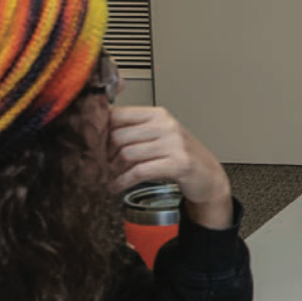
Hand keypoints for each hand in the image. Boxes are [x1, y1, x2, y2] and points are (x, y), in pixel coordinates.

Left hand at [107, 106, 232, 229]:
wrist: (208, 175)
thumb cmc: (181, 156)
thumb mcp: (160, 136)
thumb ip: (135, 130)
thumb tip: (99, 131)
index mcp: (158, 114)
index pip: (118, 114)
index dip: (101, 131)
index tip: (94, 144)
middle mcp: (166, 125)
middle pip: (118, 135)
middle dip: (105, 154)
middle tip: (100, 165)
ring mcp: (174, 144)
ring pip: (127, 154)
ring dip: (112, 170)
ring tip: (109, 176)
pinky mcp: (178, 164)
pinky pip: (139, 171)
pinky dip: (123, 181)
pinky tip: (117, 186)